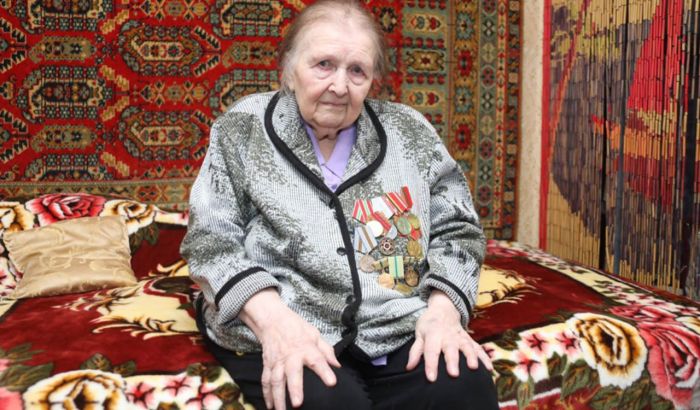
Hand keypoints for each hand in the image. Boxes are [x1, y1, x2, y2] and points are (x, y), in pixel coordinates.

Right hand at [240, 289, 340, 408]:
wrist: (273, 320)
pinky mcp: (267, 365)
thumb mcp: (315, 334)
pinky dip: (266, 394)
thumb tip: (337, 365)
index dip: (325, 371)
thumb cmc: (295, 327)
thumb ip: (327, 351)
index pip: (317, 360)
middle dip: (294, 389)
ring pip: (276, 381)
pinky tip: (270, 406)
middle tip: (298, 404)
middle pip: (292, 374)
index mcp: (306, 348)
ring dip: (278, 398)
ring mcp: (277, 362)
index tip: (331, 382)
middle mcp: (291, 356)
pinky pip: (265, 381)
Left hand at [406, 290, 492, 380]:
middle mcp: (448, 336)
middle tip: (454, 374)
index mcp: (433, 335)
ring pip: (467, 347)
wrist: (444, 309)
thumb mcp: (419, 334)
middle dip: (452, 361)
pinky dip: (484, 357)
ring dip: (471, 357)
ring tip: (474, 368)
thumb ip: (415, 351)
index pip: (431, 351)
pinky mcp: (469, 339)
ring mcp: (460, 337)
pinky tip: (489, 368)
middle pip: (450, 349)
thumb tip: (409, 368)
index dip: (430, 365)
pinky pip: (478, 348)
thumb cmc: (429, 325)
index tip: (431, 378)